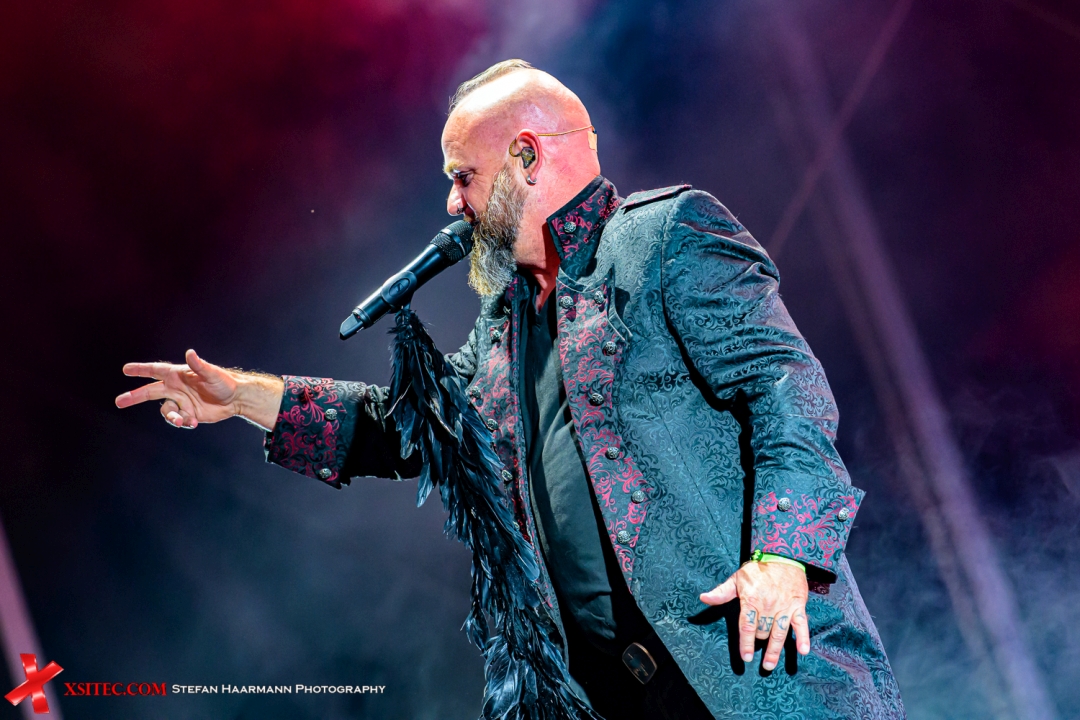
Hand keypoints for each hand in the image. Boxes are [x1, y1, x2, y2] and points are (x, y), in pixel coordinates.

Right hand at [115, 349, 282, 429]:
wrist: (235, 398)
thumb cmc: (224, 382)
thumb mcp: (211, 374)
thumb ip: (199, 365)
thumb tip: (190, 353)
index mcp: (178, 375)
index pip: (155, 370)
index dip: (140, 369)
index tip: (125, 369)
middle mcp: (175, 388)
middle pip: (149, 392)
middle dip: (134, 397)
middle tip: (119, 401)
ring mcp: (180, 401)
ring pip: (165, 411)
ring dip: (171, 416)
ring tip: (183, 420)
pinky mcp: (187, 413)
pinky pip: (178, 420)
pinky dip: (184, 422)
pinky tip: (195, 422)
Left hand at [699, 560, 809, 670]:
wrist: (783, 556)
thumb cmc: (757, 569)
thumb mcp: (737, 578)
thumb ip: (721, 592)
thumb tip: (704, 598)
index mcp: (752, 600)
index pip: (747, 626)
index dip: (746, 643)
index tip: (745, 657)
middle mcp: (768, 605)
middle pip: (762, 631)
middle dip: (758, 641)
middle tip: (758, 649)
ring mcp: (784, 607)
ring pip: (779, 633)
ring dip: (775, 650)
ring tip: (769, 665)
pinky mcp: (798, 606)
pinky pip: (802, 624)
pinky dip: (804, 638)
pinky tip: (803, 651)